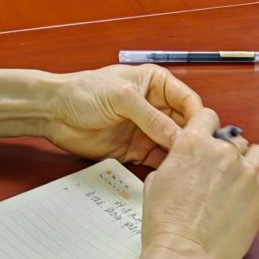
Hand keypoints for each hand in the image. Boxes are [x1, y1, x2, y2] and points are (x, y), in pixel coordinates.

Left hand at [42, 64, 202, 166]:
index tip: (203, 135)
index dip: (197, 117)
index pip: (188, 100)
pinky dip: (164, 167)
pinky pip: (157, 160)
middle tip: (197, 157)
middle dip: (191, 140)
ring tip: (186, 169)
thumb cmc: (83, 91)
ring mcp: (146, 129)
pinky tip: (169, 174)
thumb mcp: (121, 98)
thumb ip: (151, 117)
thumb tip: (177, 134)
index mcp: (156, 84)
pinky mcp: (136, 150)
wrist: (55, 112)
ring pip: (173, 145)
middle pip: (184, 125)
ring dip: (179, 156)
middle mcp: (155, 106)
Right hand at [139, 106, 258, 258]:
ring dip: (247, 164)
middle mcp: (223, 151)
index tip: (208, 138)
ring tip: (237, 182)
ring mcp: (246, 172)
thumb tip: (186, 161)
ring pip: (256, 154)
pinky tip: (239, 206)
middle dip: (226, 152)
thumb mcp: (157, 180)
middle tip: (218, 172)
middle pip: (233, 138)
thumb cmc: (165, 223)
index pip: (208, 116)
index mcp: (194, 142)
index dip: (206, 128)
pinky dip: (252, 190)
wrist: (184, 255)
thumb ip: (178, 160)